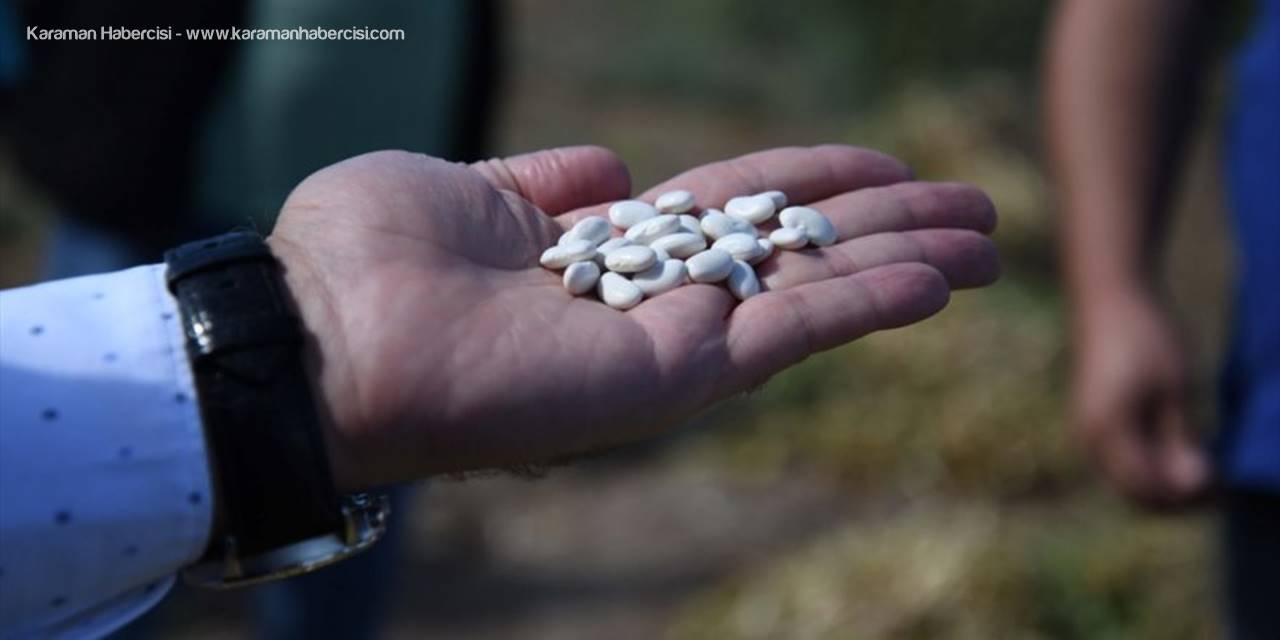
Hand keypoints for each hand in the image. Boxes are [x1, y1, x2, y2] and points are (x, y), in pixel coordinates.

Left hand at [267, 146, 999, 489]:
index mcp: (601, 251)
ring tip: (990, 243)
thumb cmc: (363, 259)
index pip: (730, 207)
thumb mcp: (461, 190)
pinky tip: (936, 279)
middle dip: (887, 228)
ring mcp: (666, 343)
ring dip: (904, 266)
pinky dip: (864, 304)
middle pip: (793, 252)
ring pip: (811, 294)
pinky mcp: (671, 377)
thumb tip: (611, 166)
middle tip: (979, 210)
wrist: (320, 337)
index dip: (809, 183)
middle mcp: (646, 299)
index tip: (878, 168)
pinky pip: (787, 333)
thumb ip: (544, 182)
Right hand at [1071, 290, 1211, 507]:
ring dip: (1163, 483)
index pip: (1147, 488)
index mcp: (1108, 431)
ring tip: (1203, 467)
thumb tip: (1194, 484)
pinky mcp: (1093, 418)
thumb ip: (1182, 440)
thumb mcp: (1176, 387)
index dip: (1186, 497)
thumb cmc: (1146, 334)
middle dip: (1175, 498)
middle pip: (1133, 492)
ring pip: (1126, 479)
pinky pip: (1121, 459)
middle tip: (1218, 484)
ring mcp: (1087, 429)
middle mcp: (1089, 437)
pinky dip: (1150, 465)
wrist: (1109, 293)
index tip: (1222, 483)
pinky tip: (1179, 448)